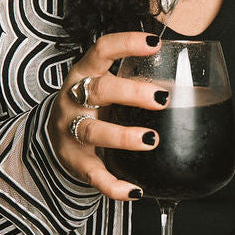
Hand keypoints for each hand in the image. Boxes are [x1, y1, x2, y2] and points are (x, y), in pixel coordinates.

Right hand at [50, 32, 167, 199]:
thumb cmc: (90, 106)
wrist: (50, 137)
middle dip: (131, 93)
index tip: (154, 43)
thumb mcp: (102, 85)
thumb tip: (184, 73)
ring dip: (123, 136)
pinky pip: (94, 175)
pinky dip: (113, 186)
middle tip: (162, 98)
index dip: (125, 44)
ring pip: (93, 131)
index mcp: (83, 75)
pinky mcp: (75, 162)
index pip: (101, 50)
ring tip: (151, 140)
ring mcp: (70, 131)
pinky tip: (136, 191)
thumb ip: (132, 78)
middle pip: (99, 90)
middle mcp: (73, 100)